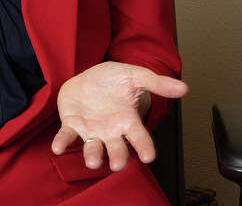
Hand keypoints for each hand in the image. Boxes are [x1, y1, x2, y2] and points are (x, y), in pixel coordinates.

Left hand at [51, 61, 187, 171]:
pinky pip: (66, 136)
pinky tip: (58, 148)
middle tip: (117, 165)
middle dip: (118, 158)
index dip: (145, 147)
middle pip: (117, 148)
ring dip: (92, 156)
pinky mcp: (72, 124)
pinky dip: (62, 142)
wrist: (90, 76)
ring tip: (93, 162)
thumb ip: (157, 83)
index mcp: (128, 120)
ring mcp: (91, 129)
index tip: (149, 157)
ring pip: (93, 147)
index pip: (140, 137)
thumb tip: (184, 87)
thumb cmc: (115, 80)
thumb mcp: (136, 76)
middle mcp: (111, 130)